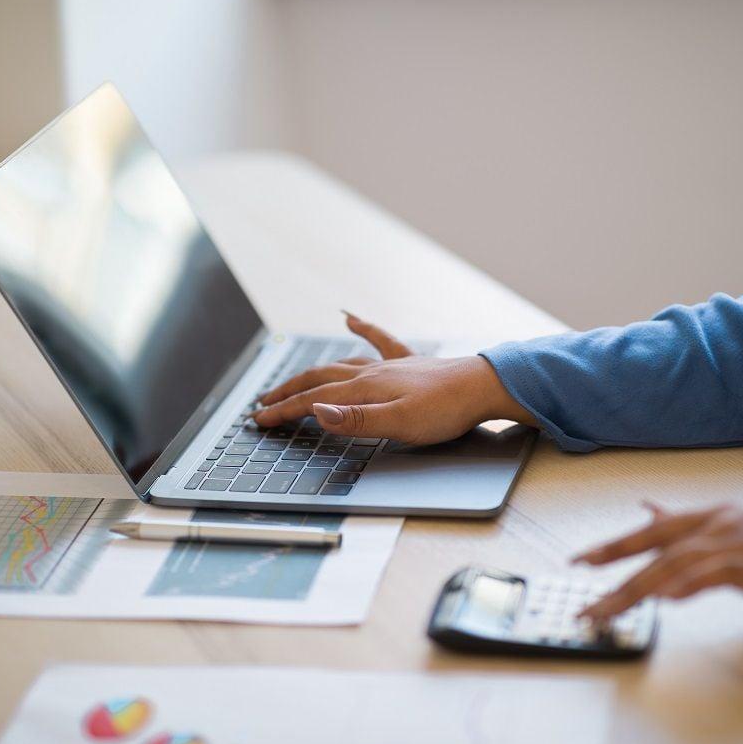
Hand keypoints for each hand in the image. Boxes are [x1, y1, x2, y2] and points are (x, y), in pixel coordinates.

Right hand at [252, 312, 534, 443]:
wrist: (483, 386)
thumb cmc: (445, 411)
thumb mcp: (400, 425)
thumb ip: (356, 421)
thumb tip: (316, 411)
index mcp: (365, 390)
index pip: (313, 402)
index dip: (284, 412)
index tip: (259, 420)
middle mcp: (372, 373)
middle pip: (319, 380)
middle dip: (288, 392)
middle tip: (263, 403)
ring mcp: (390, 365)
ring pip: (340, 365)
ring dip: (313, 372)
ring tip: (293, 378)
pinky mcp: (409, 362)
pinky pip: (380, 341)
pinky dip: (363, 328)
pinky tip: (352, 318)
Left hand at [574, 502, 742, 628]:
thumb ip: (707, 536)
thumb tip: (661, 523)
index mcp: (723, 516)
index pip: (658, 527)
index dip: (619, 543)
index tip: (585, 558)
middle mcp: (725, 522)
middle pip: (654, 541)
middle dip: (611, 559)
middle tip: (578, 578)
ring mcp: (739, 541)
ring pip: (671, 563)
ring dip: (634, 589)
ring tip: (606, 610)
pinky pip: (706, 576)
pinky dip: (681, 587)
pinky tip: (662, 601)